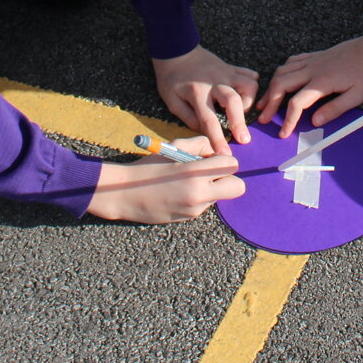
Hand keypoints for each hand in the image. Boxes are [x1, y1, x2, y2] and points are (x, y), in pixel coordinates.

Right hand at [86, 139, 244, 222]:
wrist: (124, 193)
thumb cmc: (149, 166)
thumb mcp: (174, 147)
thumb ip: (200, 144)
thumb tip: (219, 151)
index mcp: (195, 171)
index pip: (231, 164)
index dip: (225, 160)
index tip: (214, 159)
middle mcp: (199, 192)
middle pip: (237, 187)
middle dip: (230, 179)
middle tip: (213, 173)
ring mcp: (196, 207)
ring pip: (221, 197)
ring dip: (212, 189)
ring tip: (188, 181)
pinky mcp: (190, 217)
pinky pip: (205, 205)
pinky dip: (199, 197)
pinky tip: (180, 192)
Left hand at [153, 45, 258, 154]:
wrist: (176, 49)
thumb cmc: (171, 78)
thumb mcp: (171, 101)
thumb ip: (188, 118)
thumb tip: (204, 131)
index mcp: (197, 93)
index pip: (209, 120)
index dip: (218, 139)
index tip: (225, 154)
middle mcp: (215, 83)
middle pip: (234, 101)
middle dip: (240, 122)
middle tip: (244, 139)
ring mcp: (226, 73)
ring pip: (249, 84)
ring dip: (250, 100)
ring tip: (242, 110)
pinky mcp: (231, 67)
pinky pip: (250, 74)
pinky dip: (252, 85)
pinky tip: (246, 94)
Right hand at [257, 34, 362, 136]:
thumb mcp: (358, 95)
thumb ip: (335, 109)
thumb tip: (315, 121)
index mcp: (322, 82)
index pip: (296, 103)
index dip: (287, 120)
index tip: (283, 132)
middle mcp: (313, 69)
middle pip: (281, 84)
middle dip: (269, 102)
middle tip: (263, 118)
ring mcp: (313, 61)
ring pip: (282, 71)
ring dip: (271, 87)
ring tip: (265, 101)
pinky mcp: (317, 56)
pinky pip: (292, 61)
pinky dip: (282, 71)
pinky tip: (281, 79)